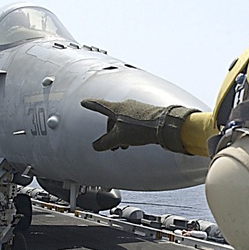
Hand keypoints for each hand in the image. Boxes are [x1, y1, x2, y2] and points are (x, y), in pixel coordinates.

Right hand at [81, 99, 196, 152]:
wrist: (164, 125)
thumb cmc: (141, 128)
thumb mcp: (118, 138)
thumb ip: (105, 143)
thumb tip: (96, 146)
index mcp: (116, 108)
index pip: (99, 105)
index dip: (91, 105)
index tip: (84, 102)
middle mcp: (126, 105)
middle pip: (112, 117)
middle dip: (110, 132)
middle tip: (111, 146)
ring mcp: (137, 108)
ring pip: (123, 121)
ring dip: (121, 134)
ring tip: (123, 146)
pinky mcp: (147, 113)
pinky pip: (134, 122)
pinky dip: (130, 131)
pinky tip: (135, 140)